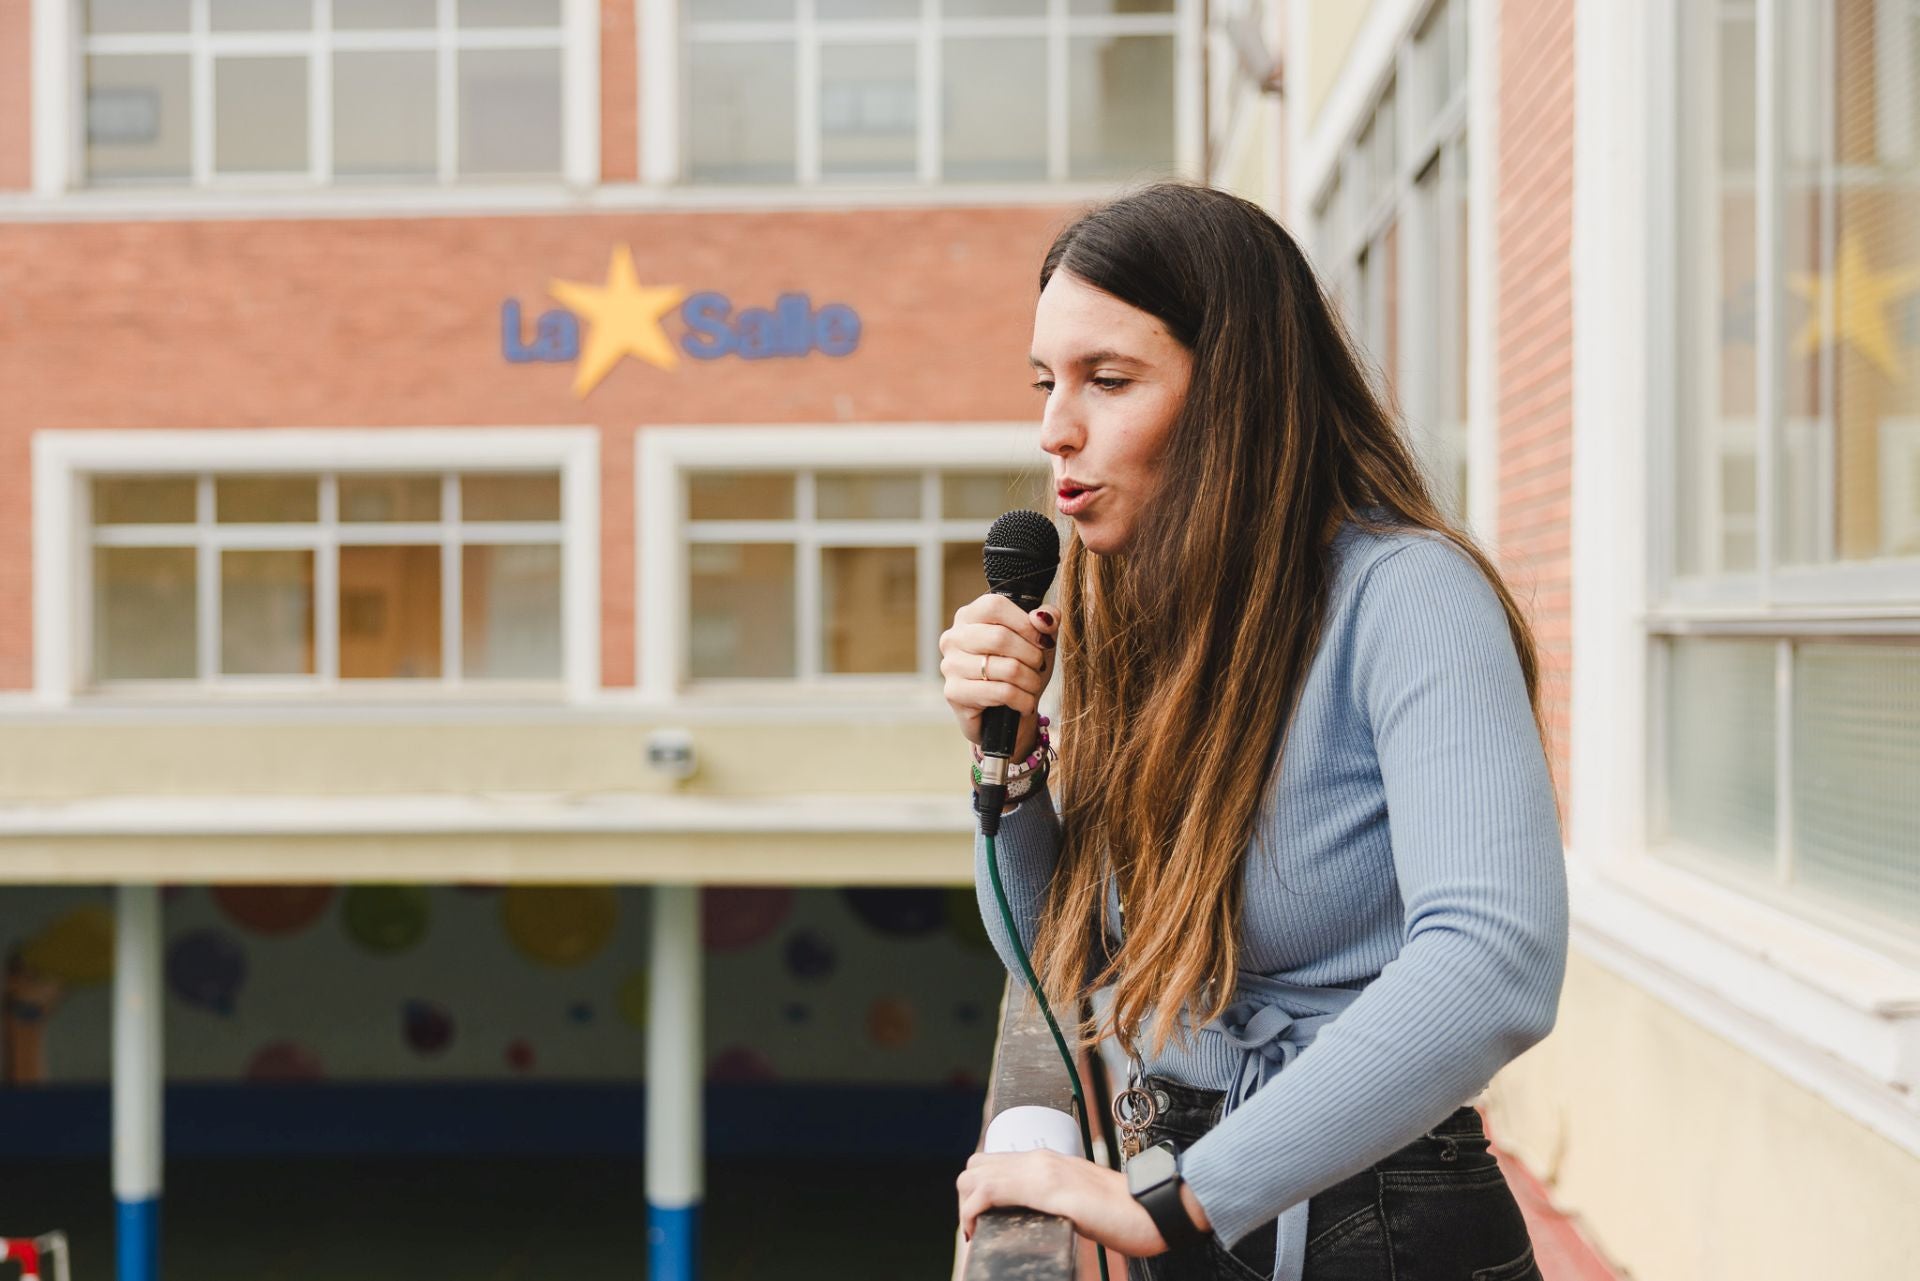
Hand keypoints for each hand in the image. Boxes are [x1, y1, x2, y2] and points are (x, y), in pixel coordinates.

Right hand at [939, 595, 1058, 760]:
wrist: (1007, 715)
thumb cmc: (1020, 670)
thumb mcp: (1039, 641)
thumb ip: (1047, 620)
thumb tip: (1042, 618)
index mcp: (970, 616)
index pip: (995, 606)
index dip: (1025, 623)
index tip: (1043, 641)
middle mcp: (954, 637)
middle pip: (1001, 637)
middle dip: (1032, 656)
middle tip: (1039, 667)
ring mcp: (950, 665)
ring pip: (1006, 668)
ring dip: (1030, 680)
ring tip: (1032, 686)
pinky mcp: (954, 692)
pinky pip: (1000, 692)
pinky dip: (1022, 700)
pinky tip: (1024, 704)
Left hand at [956, 1149, 1177, 1257]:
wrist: (1154, 1208)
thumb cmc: (1125, 1211)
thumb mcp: (1080, 1201)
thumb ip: (1057, 1200)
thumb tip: (1040, 1215)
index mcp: (1048, 1161)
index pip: (993, 1163)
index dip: (979, 1190)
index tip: (985, 1219)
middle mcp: (1040, 1160)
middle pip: (975, 1165)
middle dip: (968, 1197)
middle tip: (980, 1226)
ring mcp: (1042, 1172)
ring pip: (975, 1175)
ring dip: (967, 1204)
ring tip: (979, 1231)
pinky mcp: (1047, 1189)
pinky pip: (990, 1192)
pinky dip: (973, 1211)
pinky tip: (981, 1231)